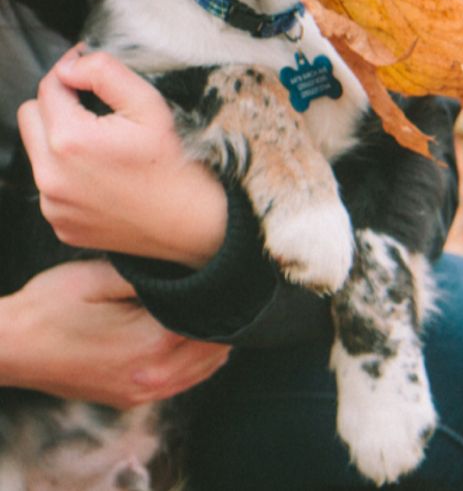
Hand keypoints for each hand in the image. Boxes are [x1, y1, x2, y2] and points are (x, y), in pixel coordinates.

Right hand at [0, 261, 229, 407]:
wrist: (12, 346)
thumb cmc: (51, 306)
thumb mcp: (99, 277)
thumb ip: (149, 277)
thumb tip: (189, 270)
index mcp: (150, 344)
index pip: (212, 324)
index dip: (226, 300)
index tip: (234, 278)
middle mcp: (151, 377)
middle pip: (214, 353)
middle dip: (226, 322)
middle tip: (232, 291)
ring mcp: (139, 394)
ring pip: (201, 374)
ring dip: (214, 345)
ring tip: (220, 312)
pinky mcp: (128, 400)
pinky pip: (179, 384)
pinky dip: (195, 364)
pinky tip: (195, 340)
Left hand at [18, 47, 226, 267]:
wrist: (188, 224)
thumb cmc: (172, 163)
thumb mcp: (148, 105)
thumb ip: (104, 73)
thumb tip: (69, 66)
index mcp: (70, 140)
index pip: (49, 86)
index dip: (70, 73)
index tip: (87, 74)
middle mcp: (51, 176)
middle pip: (29, 116)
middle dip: (56, 107)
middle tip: (92, 113)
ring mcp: (53, 205)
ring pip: (37, 151)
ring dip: (58, 142)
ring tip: (100, 149)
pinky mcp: (59, 224)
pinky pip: (49, 186)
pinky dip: (68, 177)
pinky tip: (102, 179)